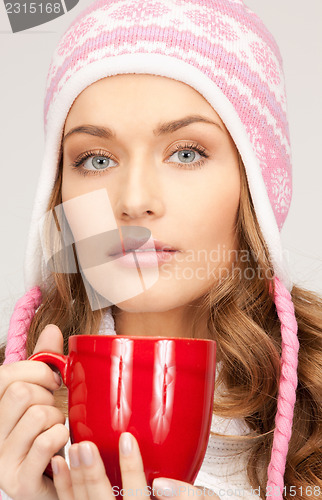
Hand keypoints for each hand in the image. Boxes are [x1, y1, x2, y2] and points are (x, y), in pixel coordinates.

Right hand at [0, 325, 68, 499]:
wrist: (55, 483)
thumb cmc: (48, 434)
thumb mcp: (44, 395)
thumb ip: (44, 363)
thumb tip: (51, 329)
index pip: (6, 375)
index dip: (37, 372)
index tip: (53, 381)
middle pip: (22, 392)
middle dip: (49, 398)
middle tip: (54, 412)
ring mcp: (1, 460)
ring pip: (37, 415)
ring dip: (58, 420)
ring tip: (57, 432)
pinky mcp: (19, 481)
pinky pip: (46, 441)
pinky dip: (61, 438)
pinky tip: (60, 447)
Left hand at [51, 433, 219, 499]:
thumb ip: (188, 495)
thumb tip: (163, 486)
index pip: (136, 496)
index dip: (131, 469)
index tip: (126, 439)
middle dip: (92, 476)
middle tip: (85, 447)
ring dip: (75, 479)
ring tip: (73, 450)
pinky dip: (64, 487)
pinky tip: (61, 465)